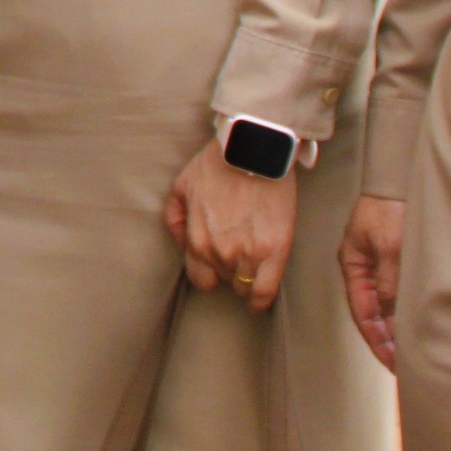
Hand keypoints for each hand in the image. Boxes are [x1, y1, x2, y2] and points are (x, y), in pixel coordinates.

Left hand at [164, 138, 296, 310]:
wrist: (253, 150)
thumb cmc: (217, 164)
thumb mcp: (181, 186)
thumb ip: (175, 218)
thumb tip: (181, 243)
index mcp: (196, 240)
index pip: (200, 278)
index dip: (210, 274)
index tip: (218, 269)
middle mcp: (219, 252)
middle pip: (223, 280)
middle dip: (229, 270)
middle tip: (239, 254)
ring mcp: (248, 254)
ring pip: (244, 286)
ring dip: (246, 279)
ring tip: (254, 266)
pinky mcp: (275, 251)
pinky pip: (265, 291)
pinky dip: (261, 299)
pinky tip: (260, 299)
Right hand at [338, 194, 406, 369]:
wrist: (398, 177)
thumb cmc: (389, 207)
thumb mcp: (390, 246)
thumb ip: (390, 282)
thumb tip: (393, 316)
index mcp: (353, 266)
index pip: (363, 313)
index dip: (377, 340)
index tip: (392, 362)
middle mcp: (364, 268)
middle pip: (372, 313)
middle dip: (386, 341)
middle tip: (403, 367)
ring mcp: (378, 263)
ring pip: (386, 304)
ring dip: (397, 327)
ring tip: (412, 352)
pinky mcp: (395, 258)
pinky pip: (397, 292)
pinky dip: (405, 310)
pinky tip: (417, 322)